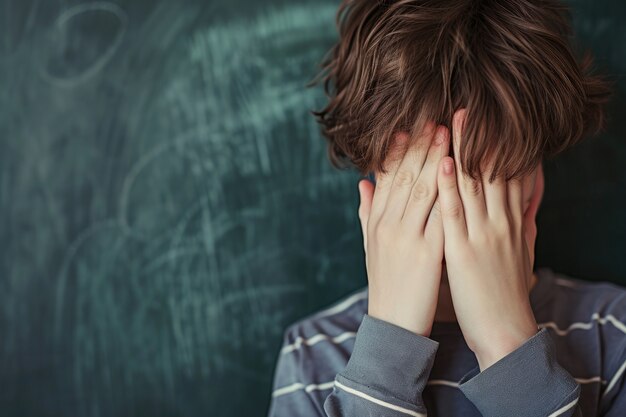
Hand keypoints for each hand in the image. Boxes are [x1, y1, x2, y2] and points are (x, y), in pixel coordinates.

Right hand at [357, 122, 449, 336]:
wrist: (393, 325)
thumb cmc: (386, 284)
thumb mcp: (371, 247)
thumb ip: (367, 212)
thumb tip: (362, 183)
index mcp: (376, 221)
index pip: (385, 177)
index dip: (397, 149)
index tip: (409, 125)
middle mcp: (388, 225)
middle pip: (404, 176)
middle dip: (420, 145)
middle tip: (434, 117)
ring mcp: (406, 238)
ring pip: (422, 188)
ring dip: (435, 157)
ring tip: (448, 132)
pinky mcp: (427, 253)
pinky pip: (441, 215)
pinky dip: (451, 191)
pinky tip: (461, 172)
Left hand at [436, 109, 538, 369]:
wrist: (504, 328)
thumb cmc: (508, 289)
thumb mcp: (522, 247)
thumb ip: (523, 215)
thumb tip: (529, 190)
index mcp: (511, 220)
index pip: (506, 173)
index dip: (497, 143)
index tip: (487, 116)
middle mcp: (500, 221)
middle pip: (490, 170)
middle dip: (479, 136)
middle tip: (468, 105)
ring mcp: (482, 233)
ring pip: (473, 182)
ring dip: (463, 148)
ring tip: (454, 118)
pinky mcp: (464, 250)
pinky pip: (454, 211)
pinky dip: (450, 183)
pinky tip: (444, 159)